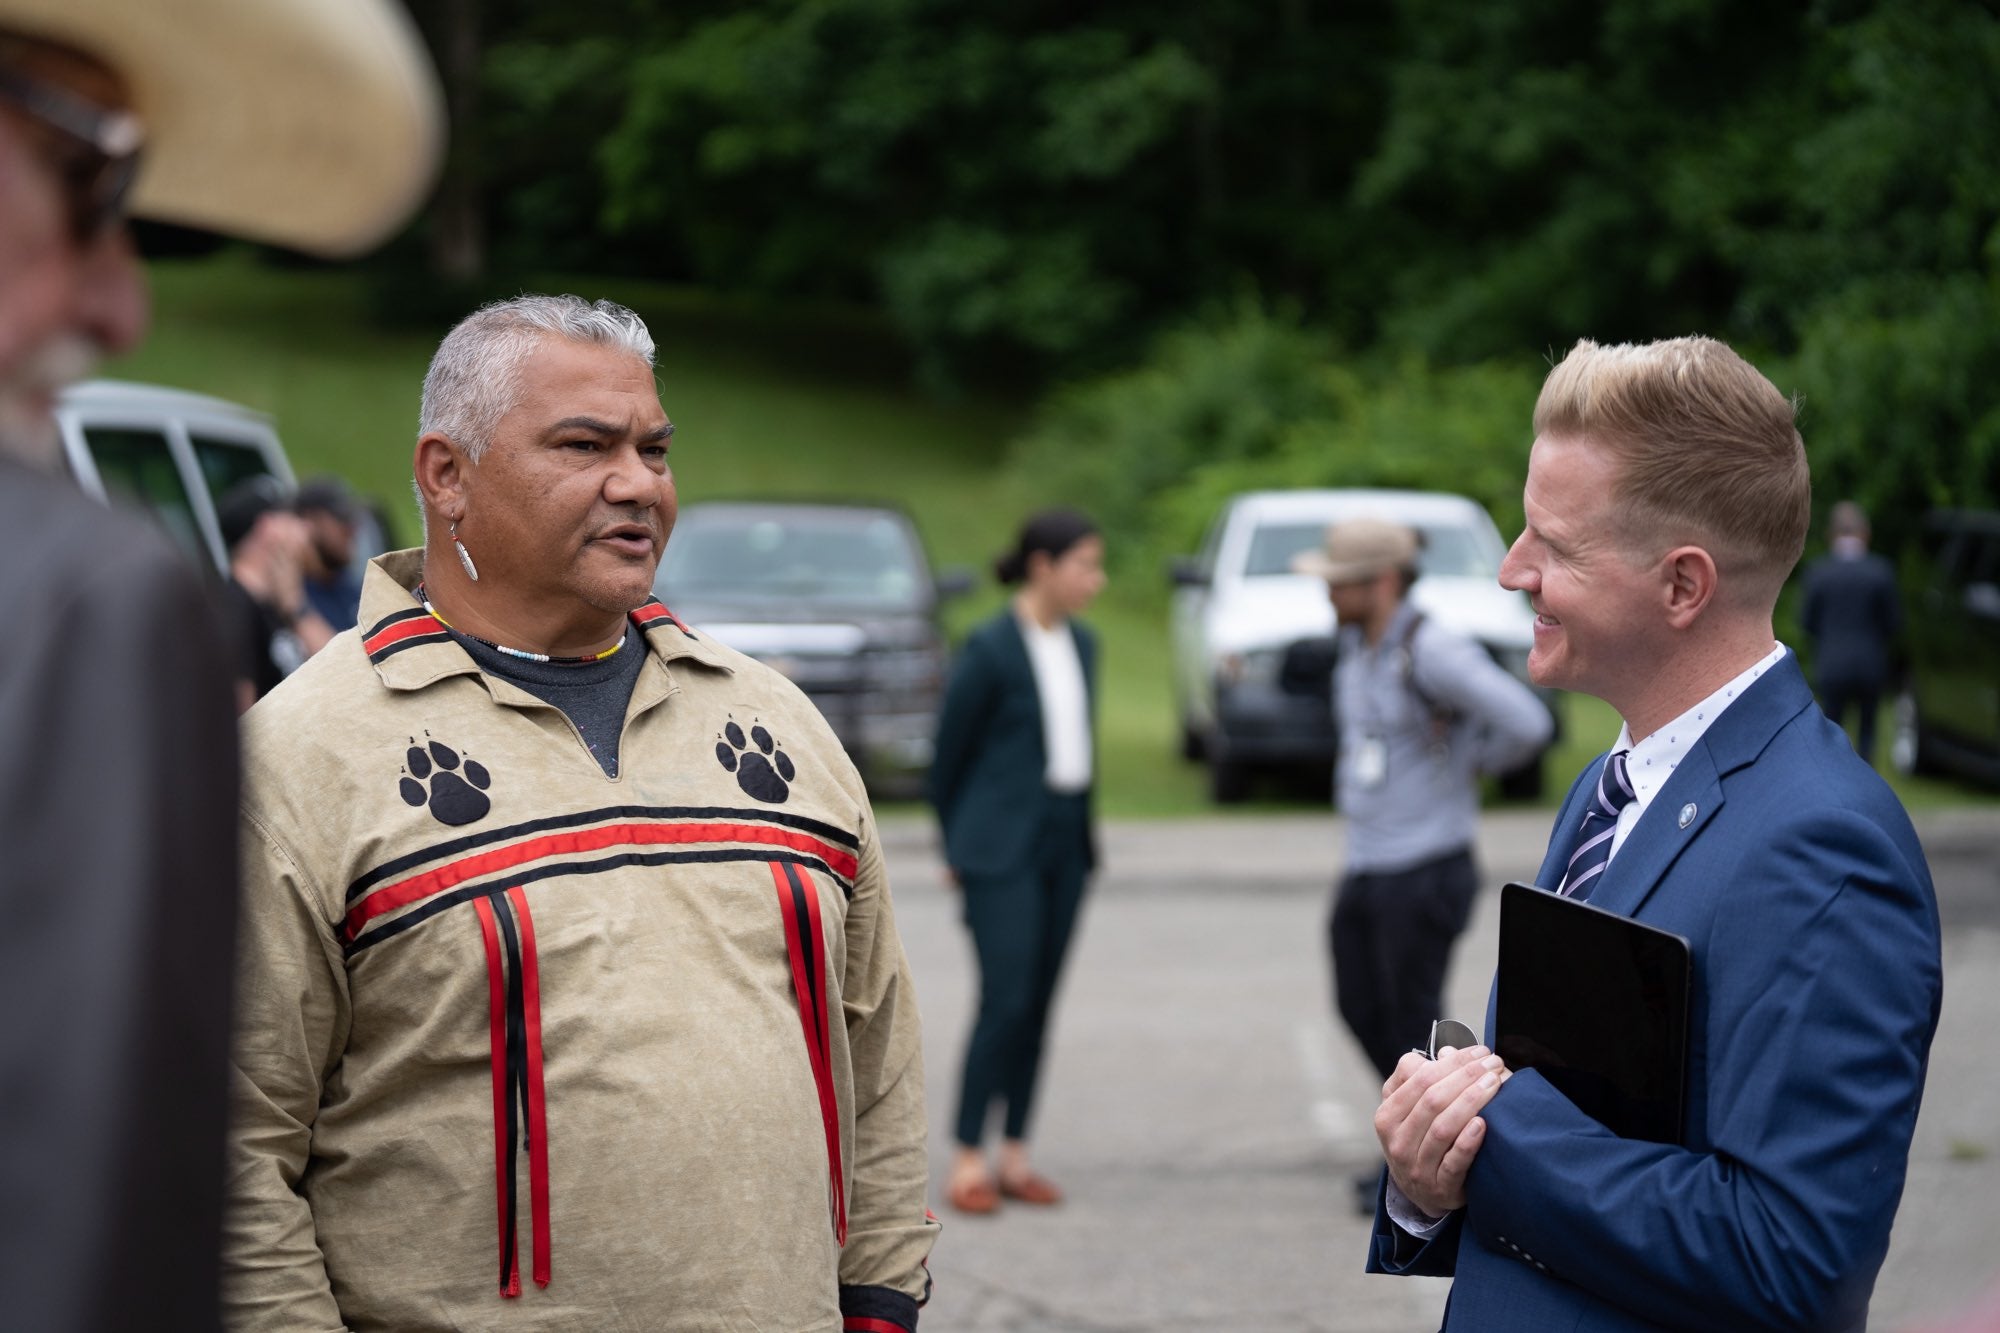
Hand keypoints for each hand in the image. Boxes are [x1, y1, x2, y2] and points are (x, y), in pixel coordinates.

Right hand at [1374, 1044, 1509, 1217]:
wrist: (1424, 1193)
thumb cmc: (1423, 1141)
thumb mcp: (1413, 1111)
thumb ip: (1426, 1079)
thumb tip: (1448, 1051)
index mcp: (1388, 1115)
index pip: (1419, 1077)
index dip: (1452, 1061)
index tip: (1480, 1051)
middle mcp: (1396, 1140)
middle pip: (1432, 1099)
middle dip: (1466, 1076)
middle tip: (1494, 1063)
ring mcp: (1415, 1167)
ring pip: (1442, 1128)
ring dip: (1472, 1101)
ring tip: (1495, 1084)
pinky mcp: (1438, 1188)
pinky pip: (1453, 1162)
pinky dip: (1468, 1142)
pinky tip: (1483, 1124)